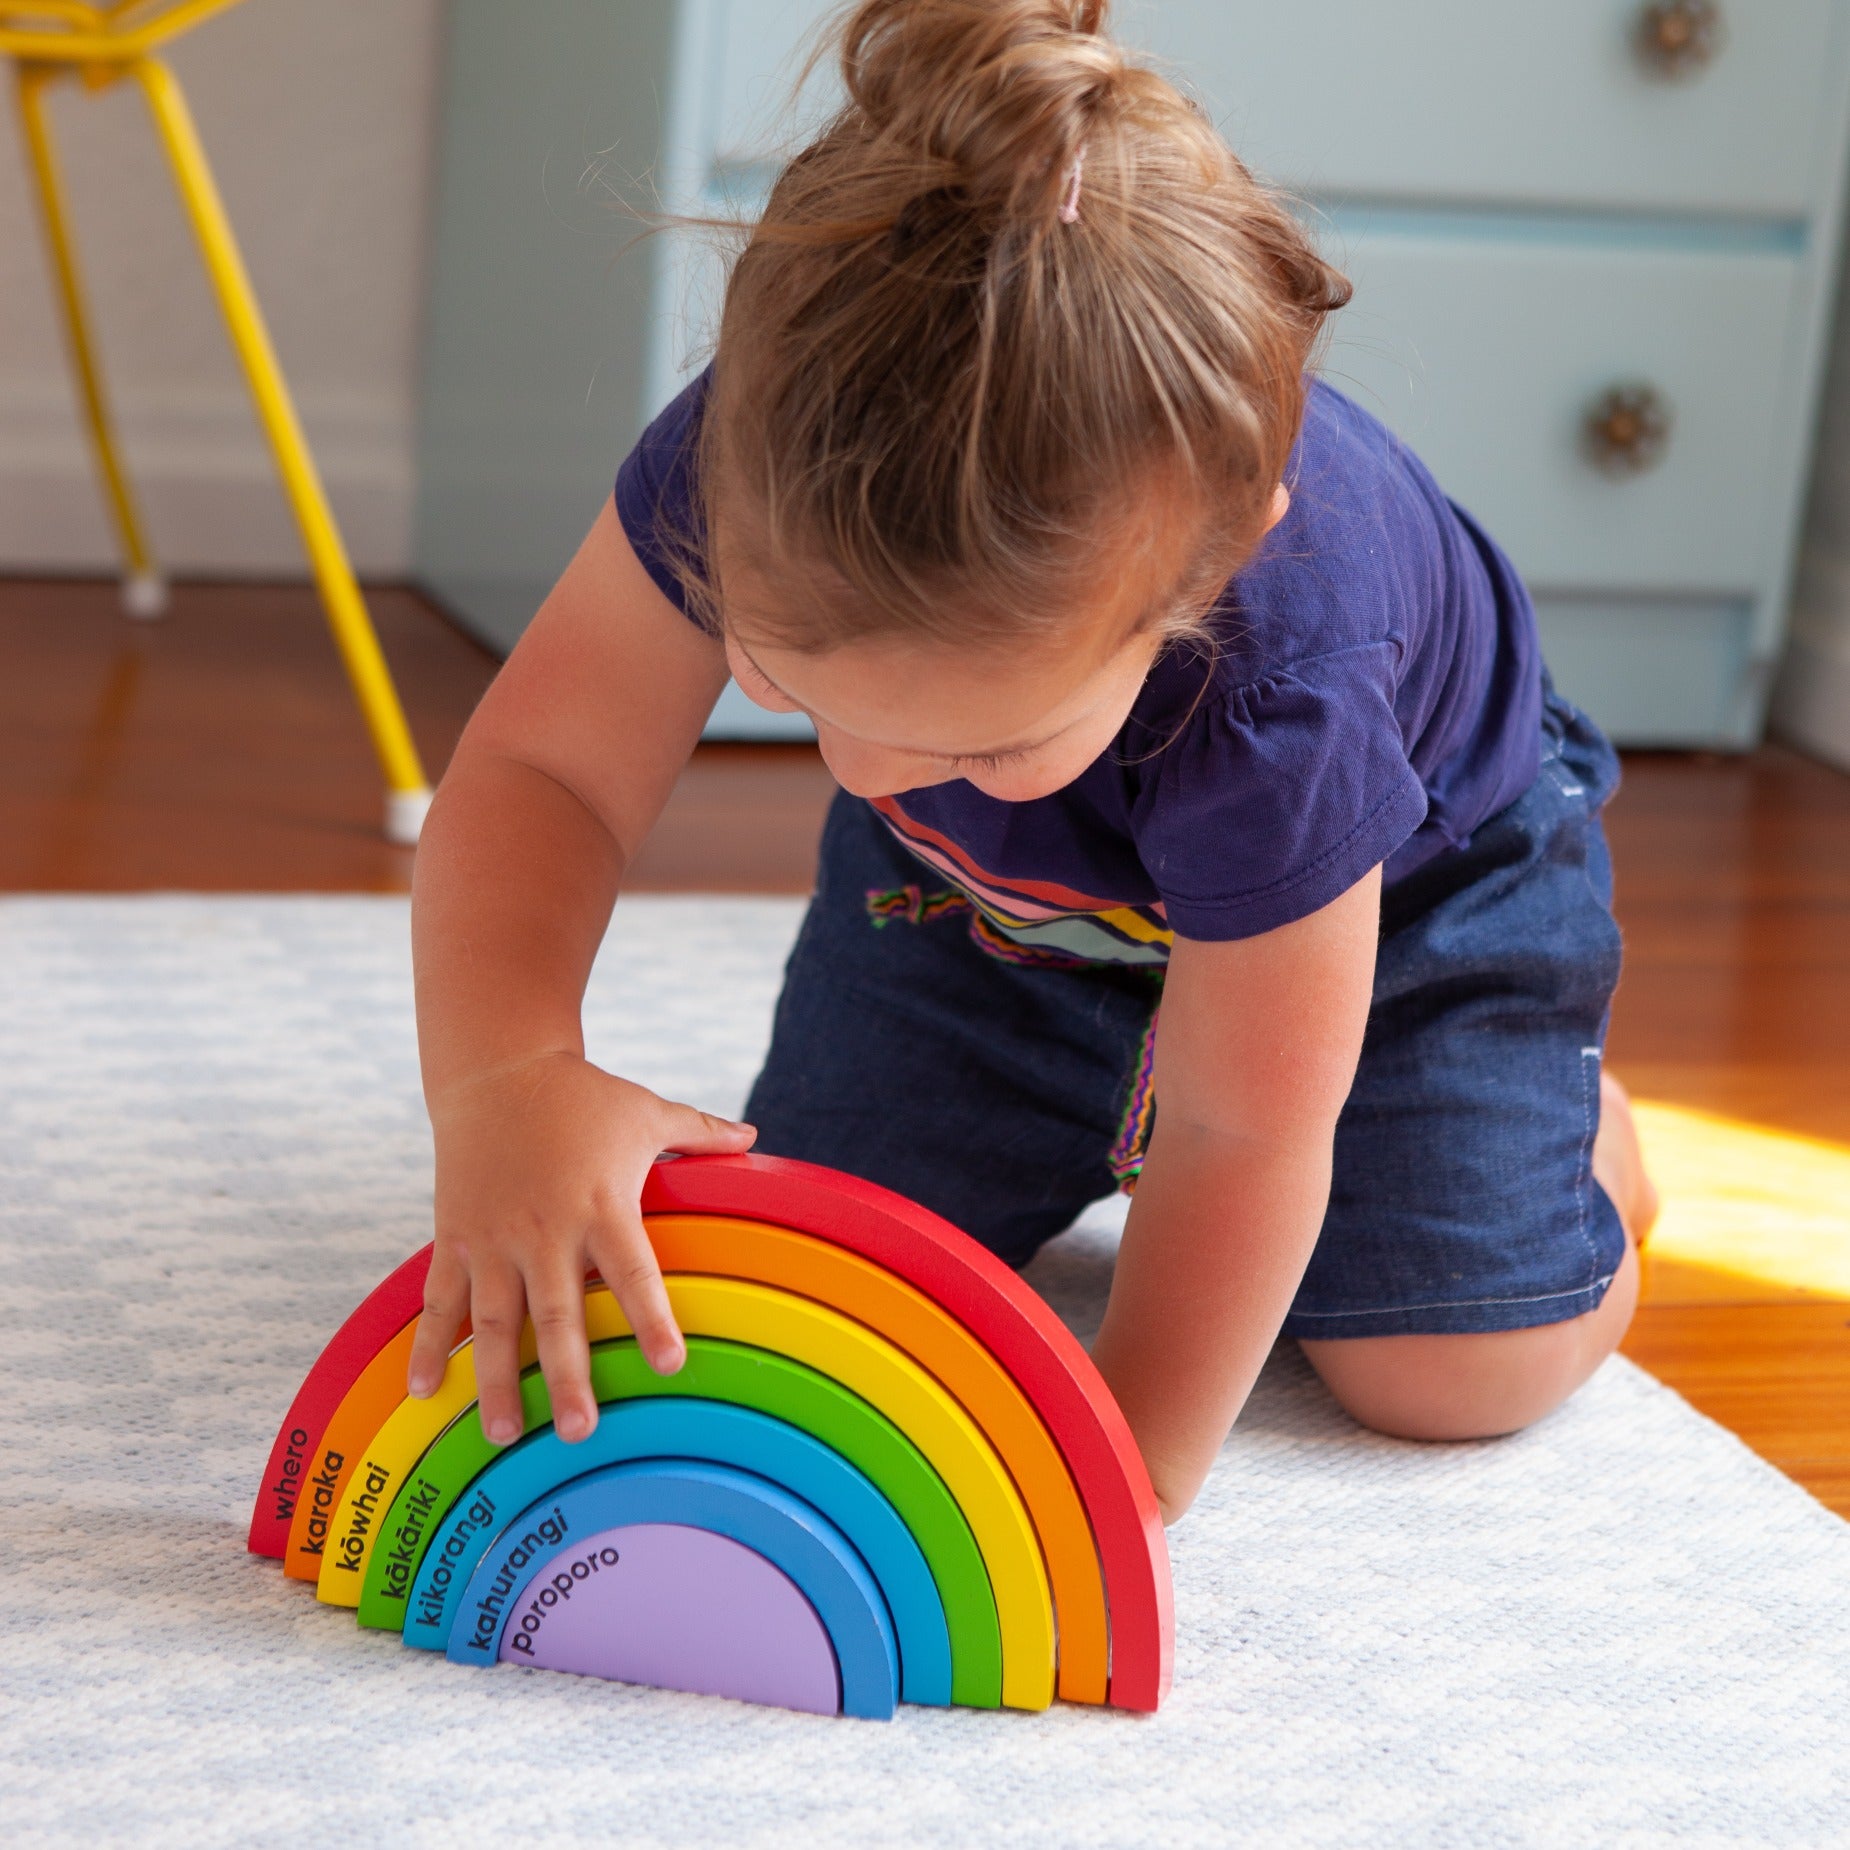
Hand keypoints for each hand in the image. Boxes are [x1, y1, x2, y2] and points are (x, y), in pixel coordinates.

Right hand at [406, 1051, 755, 1445]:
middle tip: (578, 1432)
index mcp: (602, 1204)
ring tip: (504, 1435)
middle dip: (566, 1374)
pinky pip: (440, 1299)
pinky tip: (424, 1392)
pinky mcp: (455, 1237)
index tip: (670, 1364)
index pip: (633, 1271)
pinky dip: (430, 1345)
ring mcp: (494, 1237)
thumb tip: (753, 1137)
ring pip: (493, 1320)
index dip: (651, 1316)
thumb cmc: (581, 1095)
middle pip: (558, 1313)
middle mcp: (545, 1229)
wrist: (496, 1068)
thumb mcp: (645, 1109)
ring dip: (497, 1380)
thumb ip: (699, 1132)